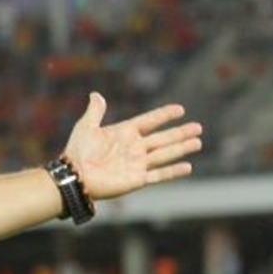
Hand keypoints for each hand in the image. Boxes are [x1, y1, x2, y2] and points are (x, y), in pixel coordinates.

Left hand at [62, 93, 202, 200]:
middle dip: (180, 133)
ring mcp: (137, 164)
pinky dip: (173, 171)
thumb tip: (96, 94)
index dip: (164, 115)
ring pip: (165, 154)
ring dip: (181, 148)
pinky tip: (188, 166)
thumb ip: (95, 111)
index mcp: (124, 133)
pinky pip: (159, 175)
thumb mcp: (86, 127)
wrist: (74, 176)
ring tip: (198, 142)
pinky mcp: (137, 179)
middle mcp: (134, 148)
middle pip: (162, 138)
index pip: (149, 121)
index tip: (180, 109)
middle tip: (198, 127)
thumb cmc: (77, 151)